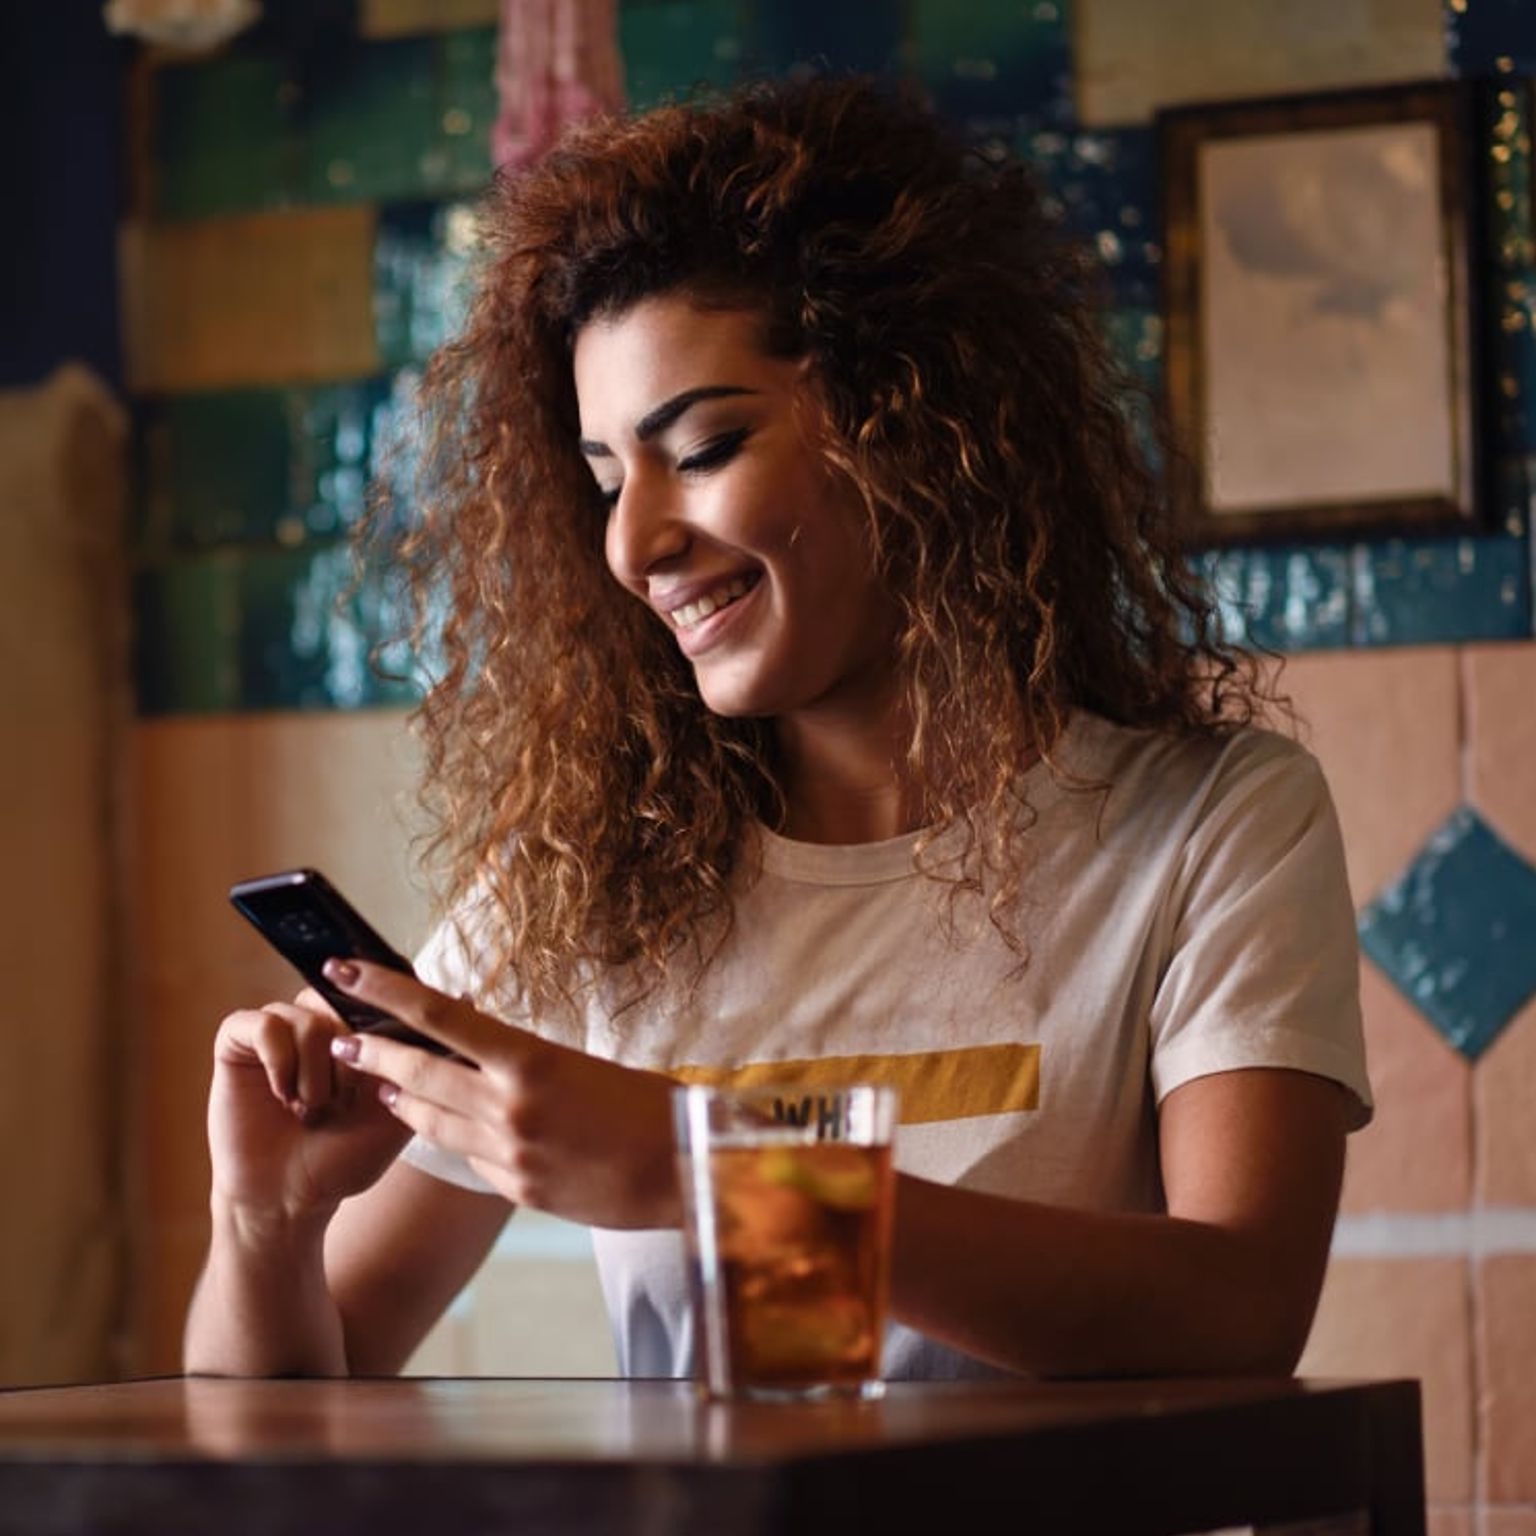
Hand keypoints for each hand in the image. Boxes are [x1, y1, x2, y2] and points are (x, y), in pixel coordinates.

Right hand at [207, 989, 412, 1226]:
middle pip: (344, 1000)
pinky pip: (265, 1025)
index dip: (384, 1006)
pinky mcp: (238, 1041)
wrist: (290, 1199)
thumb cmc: (346, 1158)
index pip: (375, 991)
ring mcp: (279, 1029)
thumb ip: (431, 1062)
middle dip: (352, 1058)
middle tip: (342, 1104)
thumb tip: (467, 1001)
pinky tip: (286, 1097)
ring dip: (318, 1071)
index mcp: (358, 1031)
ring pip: (309, 1014)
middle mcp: (319, 1021)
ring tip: (314, 1111)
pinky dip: (281, 1062)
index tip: (388, 1045)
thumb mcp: (399, 1109)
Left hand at [321, 960, 680, 1229]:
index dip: (385, 990)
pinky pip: (468, 1157)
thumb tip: (478, 1052)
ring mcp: (507, 1154)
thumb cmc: (648, 1105)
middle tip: (341, 1042)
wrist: (684, 1171)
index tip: (344, 971)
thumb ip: (523, 1061)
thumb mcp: (582, 1064)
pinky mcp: (515, 1190)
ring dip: (402, 1099)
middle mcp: (509, 1108)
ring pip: (431, 1122)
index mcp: (531, 1061)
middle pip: (417, 1074)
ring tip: (382, 1086)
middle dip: (372, 1056)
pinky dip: (456, 1136)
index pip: (440, 1016)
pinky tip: (451, 1126)